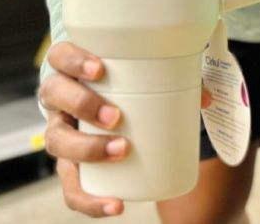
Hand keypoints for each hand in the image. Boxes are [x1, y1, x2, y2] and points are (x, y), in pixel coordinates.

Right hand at [40, 42, 212, 216]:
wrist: (106, 113)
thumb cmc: (122, 88)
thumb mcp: (141, 77)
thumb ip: (173, 78)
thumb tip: (205, 98)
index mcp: (72, 70)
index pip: (60, 57)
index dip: (73, 61)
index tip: (99, 70)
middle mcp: (59, 100)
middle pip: (54, 95)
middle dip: (82, 105)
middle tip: (114, 115)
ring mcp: (60, 132)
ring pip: (57, 140)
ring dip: (86, 148)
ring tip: (120, 149)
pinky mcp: (68, 165)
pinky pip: (71, 186)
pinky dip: (90, 199)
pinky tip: (115, 204)